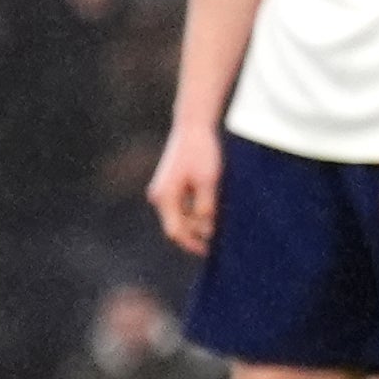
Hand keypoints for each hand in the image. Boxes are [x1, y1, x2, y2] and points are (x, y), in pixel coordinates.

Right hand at [147, 124, 220, 254]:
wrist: (192, 126)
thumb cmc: (202, 151)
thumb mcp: (208, 181)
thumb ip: (206, 206)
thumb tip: (207, 230)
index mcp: (165, 197)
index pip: (176, 231)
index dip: (192, 244)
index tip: (210, 252)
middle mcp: (160, 196)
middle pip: (177, 226)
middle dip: (196, 235)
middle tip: (219, 244)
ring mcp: (163, 190)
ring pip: (179, 217)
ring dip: (196, 225)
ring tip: (219, 230)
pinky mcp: (170, 185)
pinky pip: (181, 207)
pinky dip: (194, 213)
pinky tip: (211, 215)